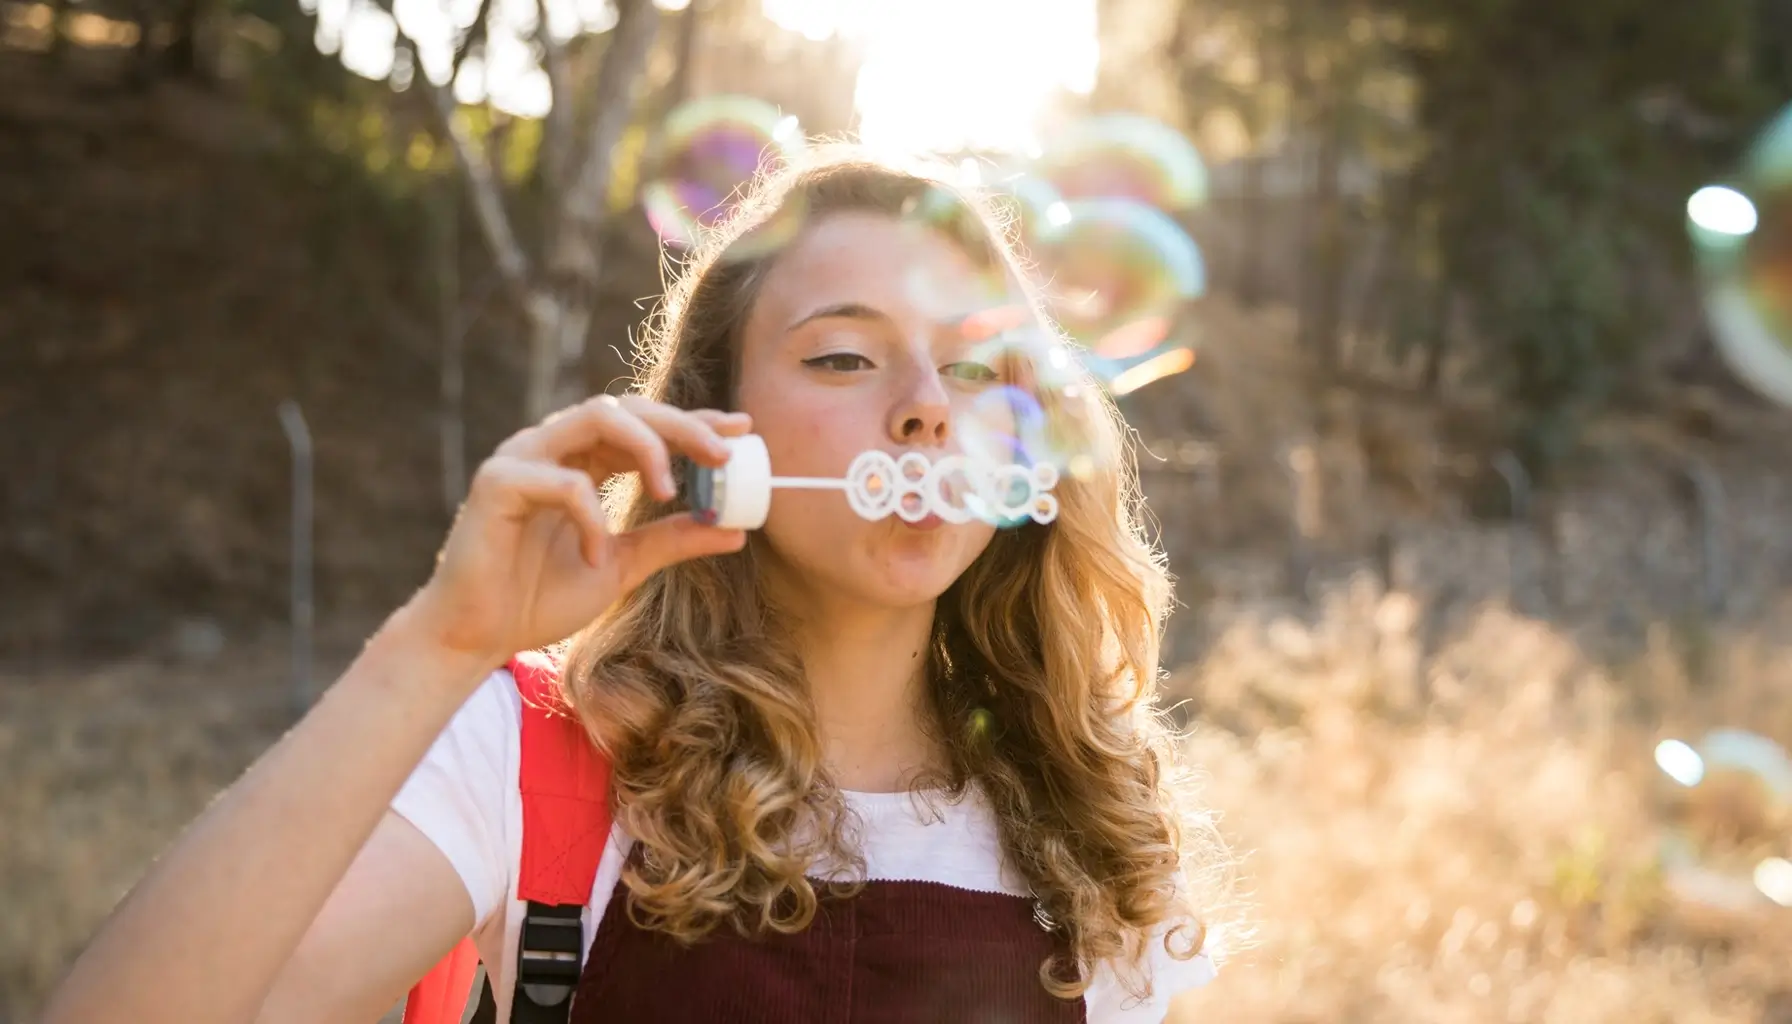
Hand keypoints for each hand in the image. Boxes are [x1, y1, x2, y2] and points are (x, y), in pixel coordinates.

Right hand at [405, 394, 749, 671]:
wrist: (478, 637)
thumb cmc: (540, 597)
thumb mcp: (623, 567)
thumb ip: (670, 541)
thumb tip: (735, 530)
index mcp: (582, 459)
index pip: (644, 422)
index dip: (693, 421)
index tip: (741, 429)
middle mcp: (552, 446)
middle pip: (625, 407)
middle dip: (681, 425)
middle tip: (723, 454)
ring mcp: (522, 457)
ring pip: (594, 416)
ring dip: (645, 447)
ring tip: (671, 491)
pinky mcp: (498, 481)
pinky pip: (562, 480)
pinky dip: (593, 514)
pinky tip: (597, 553)